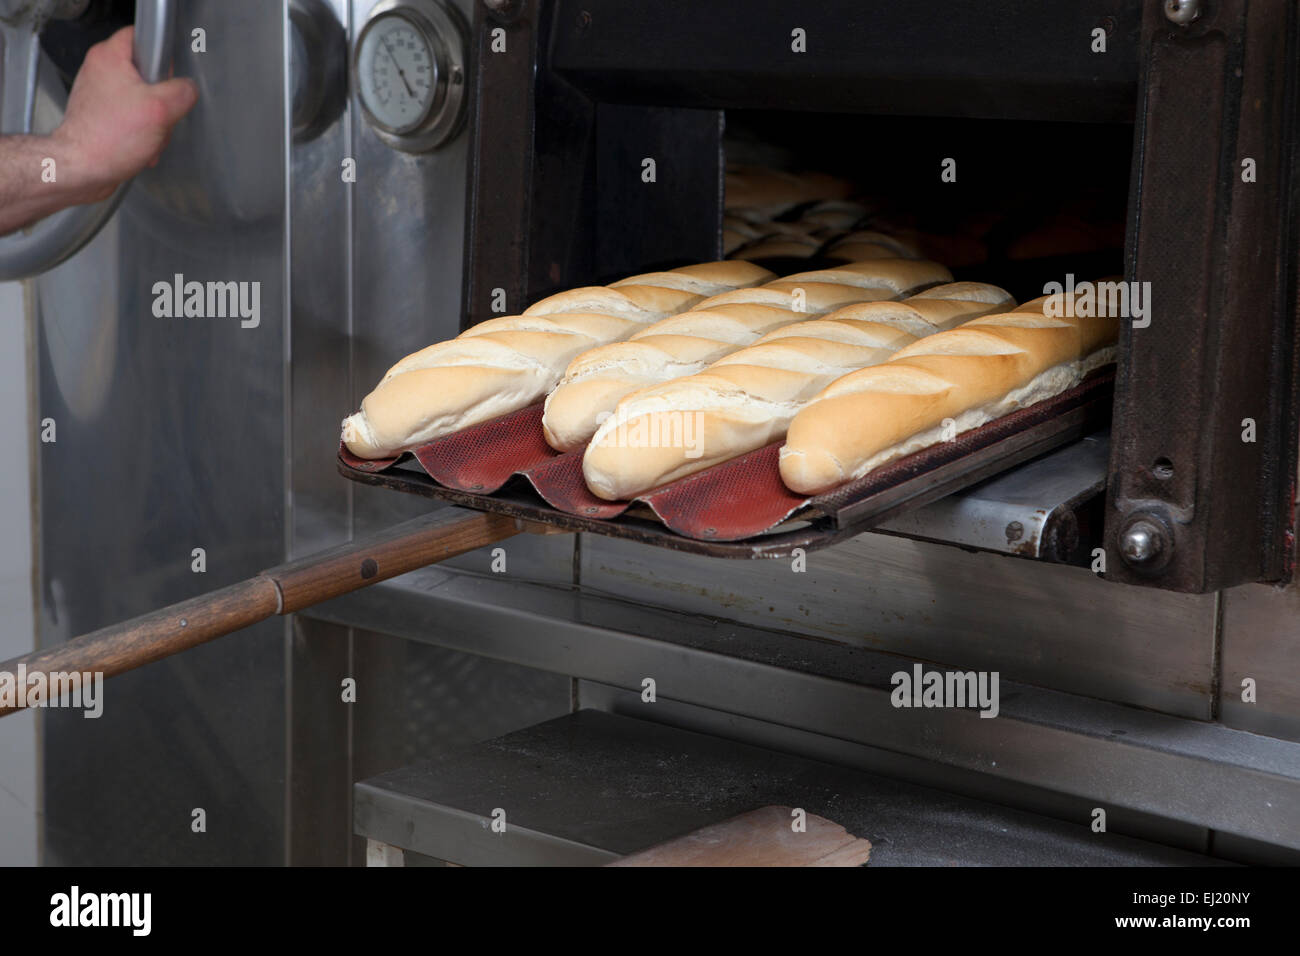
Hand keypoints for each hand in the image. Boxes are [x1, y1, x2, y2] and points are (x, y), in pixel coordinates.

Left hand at [51, 26, 197, 202]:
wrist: (82, 169)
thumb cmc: (107, 139)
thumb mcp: (161, 109)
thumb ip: (183, 91)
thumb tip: (188, 90)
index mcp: (109, 57)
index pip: (141, 36)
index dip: (161, 55)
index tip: (167, 77)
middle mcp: (101, 72)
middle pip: (148, 74)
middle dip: (162, 100)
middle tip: (157, 113)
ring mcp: (101, 95)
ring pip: (145, 100)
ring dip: (155, 122)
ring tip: (147, 134)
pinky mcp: (103, 116)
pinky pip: (135, 118)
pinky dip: (143, 134)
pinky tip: (140, 145)